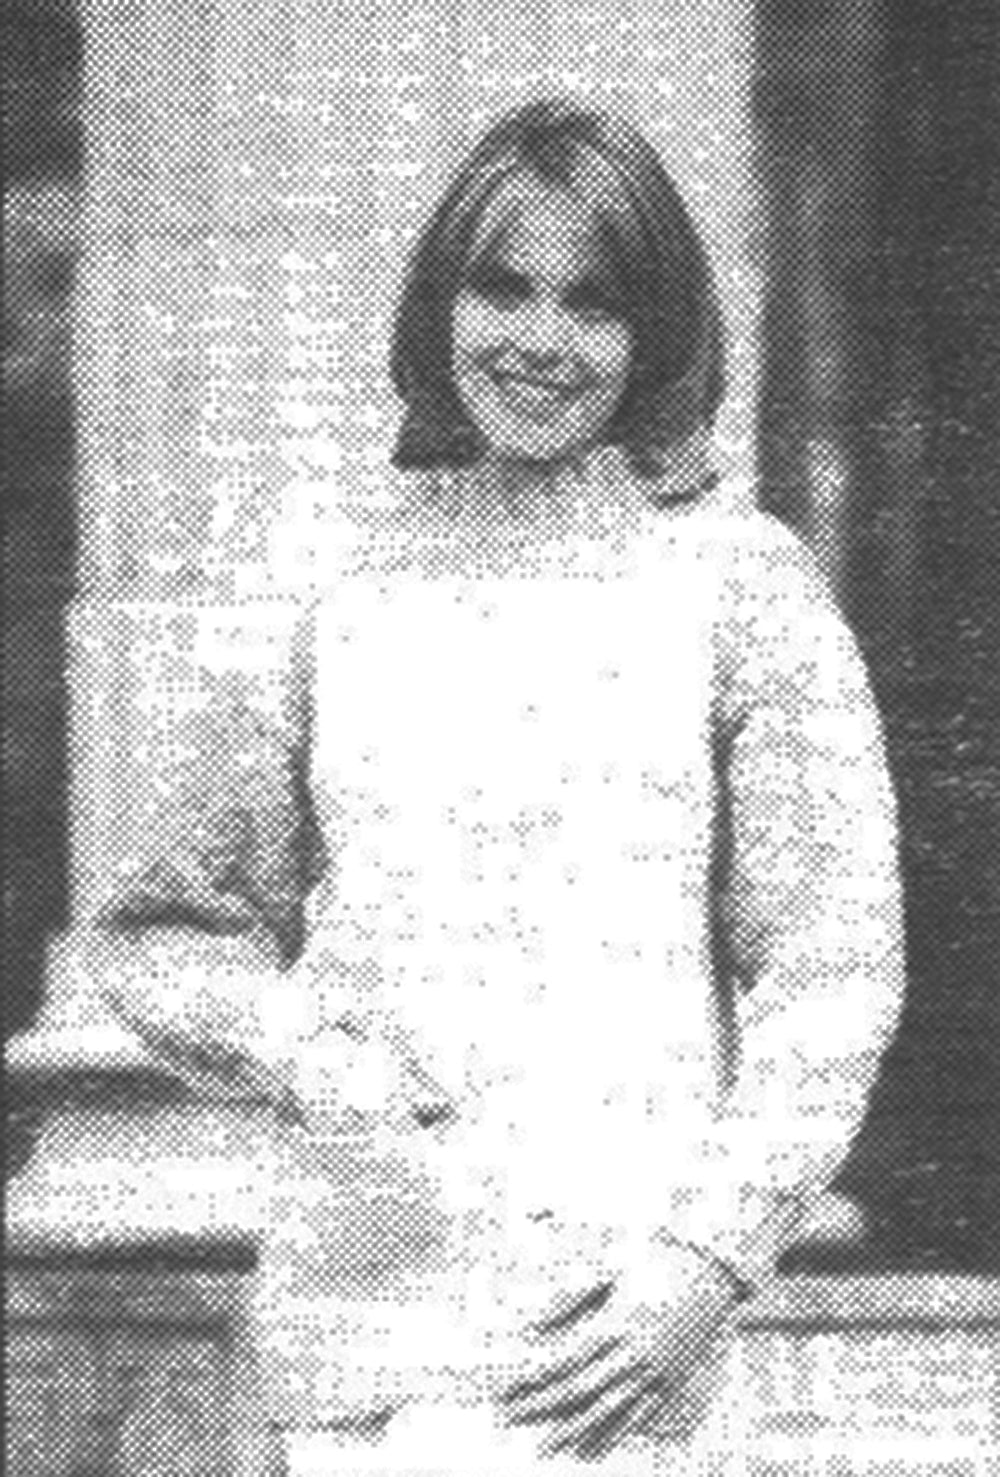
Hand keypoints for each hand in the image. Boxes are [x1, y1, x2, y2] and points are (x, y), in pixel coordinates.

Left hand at [497, 1242, 738, 1460]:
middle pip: (578, 1389)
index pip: (564, 1360)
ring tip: (546, 1445)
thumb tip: (533, 1325)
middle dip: (541, 1406)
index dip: (533, 1378)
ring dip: (572, 1430)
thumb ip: (569, 1300)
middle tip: (511, 1417)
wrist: (709, 1273)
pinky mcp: (669, 1383)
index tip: (507, 1387)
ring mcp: (654, 1373)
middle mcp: (633, 1354)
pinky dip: (611, 1434)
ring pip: (606, 1410)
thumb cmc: (654, 1263)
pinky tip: (591, 1446)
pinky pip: (637, 1417)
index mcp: (615, 1324)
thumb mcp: (608, 1271)